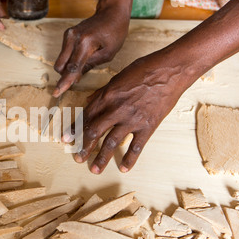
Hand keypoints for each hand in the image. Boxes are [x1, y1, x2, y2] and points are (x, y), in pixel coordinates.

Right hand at [53, 5, 130, 96]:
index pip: (72, 68)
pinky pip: (64, 54)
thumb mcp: (108, 53)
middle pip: (60, 66)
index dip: (65, 82)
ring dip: (69, 67)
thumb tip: (75, 77)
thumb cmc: (115, 32)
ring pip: (60, 61)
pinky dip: (70, 60)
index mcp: (86, 43)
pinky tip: (82, 56)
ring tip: (86, 62)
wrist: (111, 11)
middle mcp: (73, 38)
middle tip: (78, 78)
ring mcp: (68, 35)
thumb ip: (90, 65)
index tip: (56, 92)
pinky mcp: (67, 34)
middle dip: (66, 75)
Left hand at [62, 52, 192, 173]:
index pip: (86, 116)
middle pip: (95, 132)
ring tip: (94, 169)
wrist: (172, 70)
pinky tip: (123, 168)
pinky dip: (130, 159)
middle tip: (77, 158)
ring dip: (102, 158)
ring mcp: (132, 119)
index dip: (75, 129)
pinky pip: (137, 146)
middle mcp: (116, 109)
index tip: (67, 139)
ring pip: (112, 142)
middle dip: (84, 147)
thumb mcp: (118, 77)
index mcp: (108, 96)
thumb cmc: (145, 69)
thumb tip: (89, 101)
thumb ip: (103, 92)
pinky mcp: (148, 126)